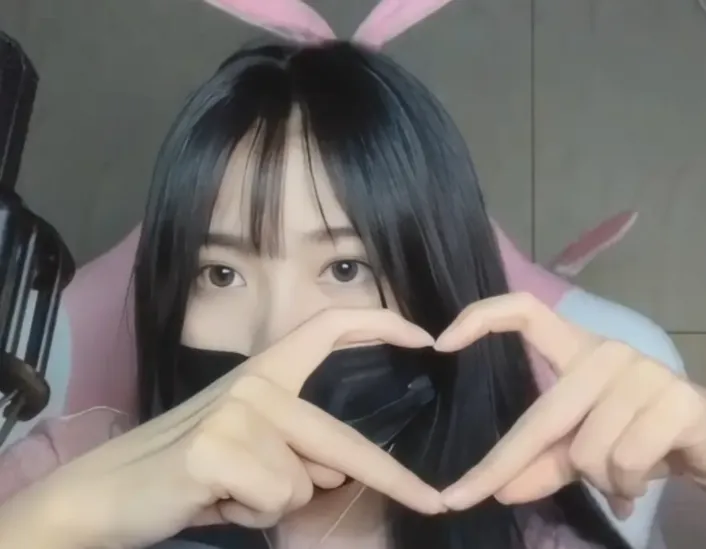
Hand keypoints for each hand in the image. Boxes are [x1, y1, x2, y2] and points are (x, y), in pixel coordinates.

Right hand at [3, 309, 442, 548]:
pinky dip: (252, 515)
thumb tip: (338, 470)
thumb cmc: (185, 471)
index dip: (378, 324)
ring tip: (229, 495)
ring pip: (303, 483)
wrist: (106, 493)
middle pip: (339, 438)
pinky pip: (274, 498)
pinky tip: (216, 501)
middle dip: (393, 478)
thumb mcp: (248, 452)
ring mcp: (237, 410)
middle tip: (433, 503)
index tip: (425, 337)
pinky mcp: (216, 446)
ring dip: (274, 504)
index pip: (327, 328)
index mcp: (264, 372)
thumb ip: (294, 451)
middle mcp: (255, 382)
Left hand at [434, 292, 705, 517]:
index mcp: (578, 349)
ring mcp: (645, 372)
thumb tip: (500, 491)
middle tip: (468, 498)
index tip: (439, 343)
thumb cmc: (637, 436)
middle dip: (504, 465)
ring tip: (619, 478)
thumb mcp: (580, 447)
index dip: (482, 318)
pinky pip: (624, 461)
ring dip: (599, 481)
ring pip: (587, 449)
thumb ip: (540, 462)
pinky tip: (642, 481)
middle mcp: (608, 351)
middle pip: (544, 413)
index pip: (526, 311)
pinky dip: (627, 486)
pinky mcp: (679, 402)